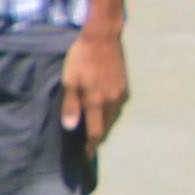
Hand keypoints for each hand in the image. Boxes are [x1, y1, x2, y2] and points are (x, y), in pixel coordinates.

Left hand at [63, 27, 131, 146]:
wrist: (102, 38)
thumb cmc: (81, 59)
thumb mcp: (69, 81)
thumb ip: (70, 105)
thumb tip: (70, 127)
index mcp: (97, 101)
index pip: (95, 131)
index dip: (90, 146)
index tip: (85, 156)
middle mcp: (112, 101)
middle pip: (106, 127)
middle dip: (97, 137)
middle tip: (87, 146)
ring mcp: (121, 93)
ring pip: (113, 117)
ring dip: (104, 125)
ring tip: (93, 131)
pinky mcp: (125, 86)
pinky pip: (117, 107)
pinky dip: (110, 114)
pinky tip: (102, 112)